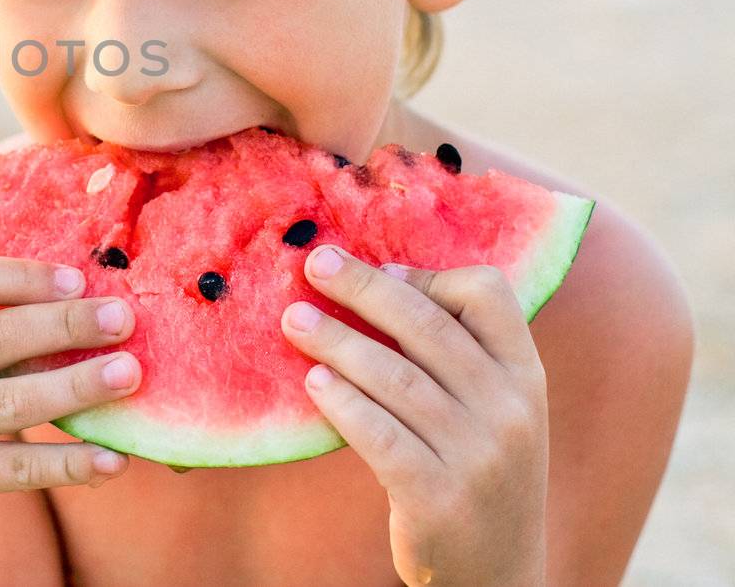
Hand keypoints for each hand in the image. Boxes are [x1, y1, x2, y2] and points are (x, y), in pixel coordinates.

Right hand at [0, 255, 140, 583]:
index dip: (24, 277)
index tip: (78, 281)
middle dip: (66, 324)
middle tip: (124, 320)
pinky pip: (18, 468)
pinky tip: (114, 460)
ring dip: (79, 386)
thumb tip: (75, 296)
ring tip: (130, 374)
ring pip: (14, 401)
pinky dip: (71, 463)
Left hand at [280, 245, 548, 586]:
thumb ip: (455, 354)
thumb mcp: (492, 409)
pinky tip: (313, 382)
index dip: (430, 275)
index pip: (489, 295)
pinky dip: (342, 403)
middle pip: (427, 326)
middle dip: (364, 288)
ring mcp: (477, 457)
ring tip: (294, 320)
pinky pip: (380, 436)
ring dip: (337, 341)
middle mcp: (509, 410)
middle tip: (314, 264)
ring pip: (395, 377)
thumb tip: (382, 279)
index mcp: (525, 376)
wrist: (498, 572)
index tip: (384, 270)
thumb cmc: (476, 469)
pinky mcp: (438, 498)